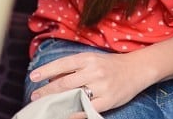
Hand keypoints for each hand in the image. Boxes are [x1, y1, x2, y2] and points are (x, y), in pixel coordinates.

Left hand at [29, 50, 151, 115]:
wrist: (138, 69)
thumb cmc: (112, 64)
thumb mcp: (94, 59)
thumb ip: (74, 67)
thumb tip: (51, 76)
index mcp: (90, 59)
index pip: (63, 64)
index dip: (47, 70)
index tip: (33, 77)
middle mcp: (95, 71)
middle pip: (65, 83)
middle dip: (47, 92)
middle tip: (35, 97)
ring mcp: (101, 87)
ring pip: (73, 97)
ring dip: (57, 103)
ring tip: (46, 107)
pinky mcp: (107, 100)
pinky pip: (86, 109)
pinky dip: (73, 113)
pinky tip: (64, 115)